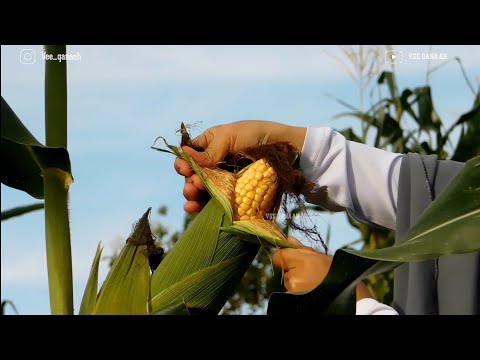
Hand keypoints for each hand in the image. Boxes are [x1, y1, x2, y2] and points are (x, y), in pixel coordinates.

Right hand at [175, 121, 306, 212]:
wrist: (286, 152)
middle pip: (192, 175)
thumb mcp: (231, 136)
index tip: (185, 169)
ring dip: (192, 195)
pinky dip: (200, 207)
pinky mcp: (232, 195)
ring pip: (200, 191)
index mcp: (211, 144)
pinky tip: (193, 209)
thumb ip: (210, 150)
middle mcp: (214, 163)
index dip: (183, 163)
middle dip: (189, 181)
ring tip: (193, 197)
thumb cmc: (258, 136)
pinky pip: (213, 202)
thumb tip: (185, 156)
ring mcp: (223, 181)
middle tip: (193, 185)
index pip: (189, 155)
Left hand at [273, 237, 371, 300]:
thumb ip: (300, 248)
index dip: (284, 256)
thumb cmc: (331, 270)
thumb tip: (288, 238)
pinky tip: (308, 288)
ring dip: (293, 280)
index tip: (291, 259)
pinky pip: (289, 289)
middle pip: (283, 268)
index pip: (279, 255)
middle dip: (291, 268)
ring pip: (286, 280)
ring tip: (310, 281)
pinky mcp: (294, 296)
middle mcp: (295, 275)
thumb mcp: (317, 256)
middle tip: (307, 271)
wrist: (344, 290)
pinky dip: (295, 289)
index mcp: (302, 260)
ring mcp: (293, 288)